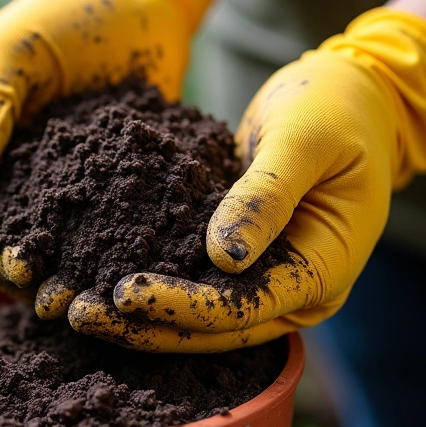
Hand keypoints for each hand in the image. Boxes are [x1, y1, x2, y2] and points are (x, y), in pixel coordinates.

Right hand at [0, 0, 214, 279]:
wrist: (135, 1)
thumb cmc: (66, 12)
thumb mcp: (17, 47)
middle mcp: (2, 165)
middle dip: (2, 259)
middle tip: (26, 278)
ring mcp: (49, 180)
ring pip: (36, 239)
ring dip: (45, 270)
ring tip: (65, 293)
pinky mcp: (94, 186)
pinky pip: (86, 228)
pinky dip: (90, 254)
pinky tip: (106, 274)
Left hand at [69, 8, 425, 350]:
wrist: (350, 98)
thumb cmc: (336, 110)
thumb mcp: (305, 142)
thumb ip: (267, 196)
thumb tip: (224, 257)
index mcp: (321, 272)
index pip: (243, 309)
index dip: (183, 307)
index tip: (124, 293)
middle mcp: (290, 289)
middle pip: (211, 328)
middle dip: (145, 325)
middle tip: (79, 314)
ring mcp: (263, 277)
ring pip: (194, 314)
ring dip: (137, 314)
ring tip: (76, 305)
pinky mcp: (237, 257)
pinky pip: (188, 277)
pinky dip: (148, 278)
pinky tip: (96, 273)